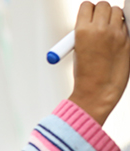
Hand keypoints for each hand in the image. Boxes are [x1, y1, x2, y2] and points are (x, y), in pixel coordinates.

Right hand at [69, 1, 129, 124]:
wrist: (97, 91)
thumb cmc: (85, 74)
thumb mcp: (77, 49)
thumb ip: (85, 31)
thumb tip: (94, 20)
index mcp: (82, 31)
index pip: (87, 6)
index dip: (87, 11)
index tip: (88, 16)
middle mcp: (100, 29)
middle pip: (103, 5)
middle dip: (101, 11)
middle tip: (99, 21)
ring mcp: (116, 34)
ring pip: (117, 12)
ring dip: (113, 17)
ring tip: (108, 30)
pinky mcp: (128, 41)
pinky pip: (126, 25)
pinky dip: (122, 28)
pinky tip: (116, 38)